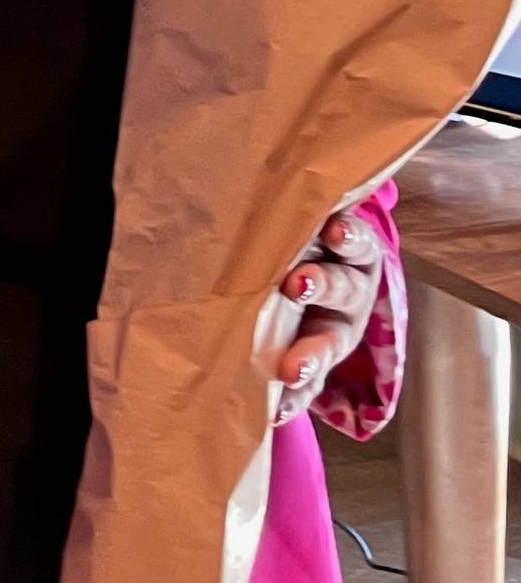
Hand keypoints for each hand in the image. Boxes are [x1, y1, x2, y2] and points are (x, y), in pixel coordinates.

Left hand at [272, 210, 382, 426]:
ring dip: (310, 354)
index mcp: (347, 250)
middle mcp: (349, 289)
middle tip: (295, 285)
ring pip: (330, 341)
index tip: (333, 229)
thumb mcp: (295, 229)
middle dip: (320, 285)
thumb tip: (226, 171)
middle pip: (342, 287)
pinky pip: (311, 386)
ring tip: (288, 368)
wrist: (298, 286)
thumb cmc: (290, 245)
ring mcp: (337, 330)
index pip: (354, 239)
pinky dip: (294, 398)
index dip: (347, 235)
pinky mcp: (321, 366)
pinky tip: (277, 410)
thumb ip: (281, 217)